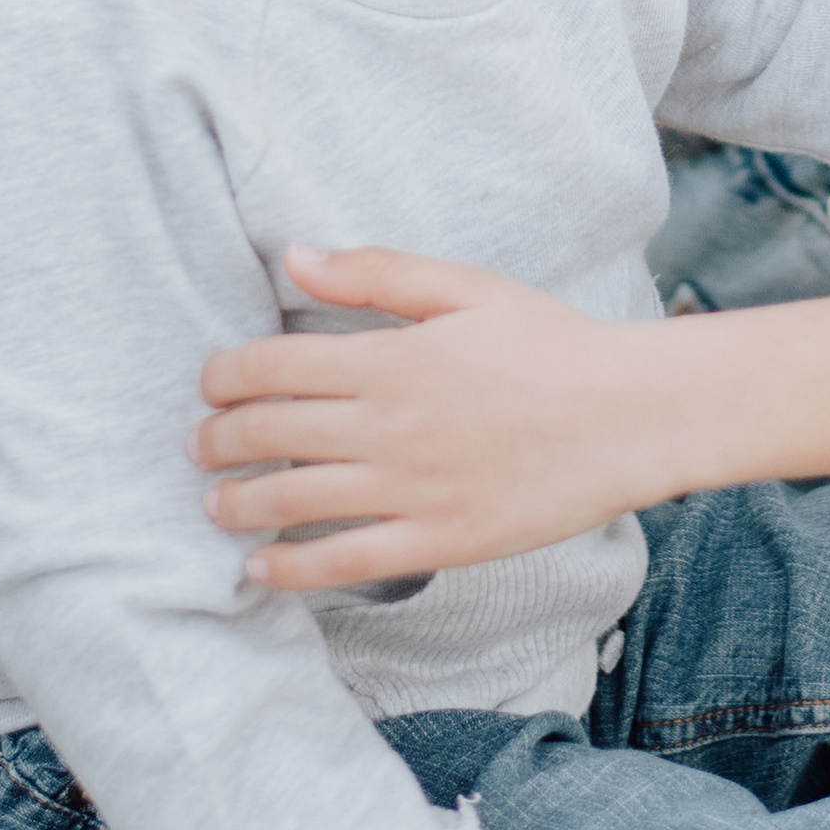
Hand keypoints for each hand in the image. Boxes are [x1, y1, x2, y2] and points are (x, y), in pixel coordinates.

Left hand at [194, 248, 829, 584]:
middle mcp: (388, 426)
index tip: (210, 384)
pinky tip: (259, 572)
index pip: (272, 367)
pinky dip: (288, 571)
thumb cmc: (552, 343)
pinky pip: (342, 563)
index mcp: (391, 358)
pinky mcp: (437, 541)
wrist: (630, 415)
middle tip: (200, 445)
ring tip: (215, 505)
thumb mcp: (466, 288)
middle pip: (268, 435)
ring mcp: (410, 489)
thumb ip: (375, 274)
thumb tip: (291, 256)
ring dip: (236, 505)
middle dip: (216, 440)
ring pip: (290, 502)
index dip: (223, 377)